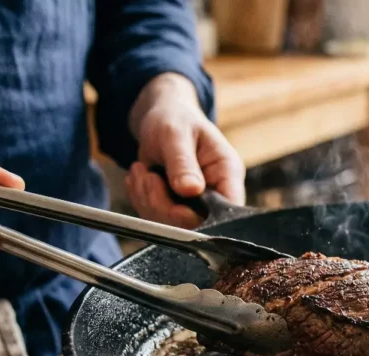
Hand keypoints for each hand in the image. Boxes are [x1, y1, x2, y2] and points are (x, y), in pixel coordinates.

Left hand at [126, 73, 244, 227]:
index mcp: (227, 173)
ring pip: (171, 224)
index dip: (200, 214)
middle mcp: (216, 192)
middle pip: (195, 223)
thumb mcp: (176, 133)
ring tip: (141, 170)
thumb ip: (183, 162)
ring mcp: (196, 203)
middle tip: (147, 177)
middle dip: (162, 204)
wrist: (162, 117)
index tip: (172, 194)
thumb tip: (191, 190)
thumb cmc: (175, 118)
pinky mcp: (177, 207)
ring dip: (147, 200)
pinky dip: (141, 199)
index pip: (228, 209)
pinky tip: (140, 177)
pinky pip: (157, 217)